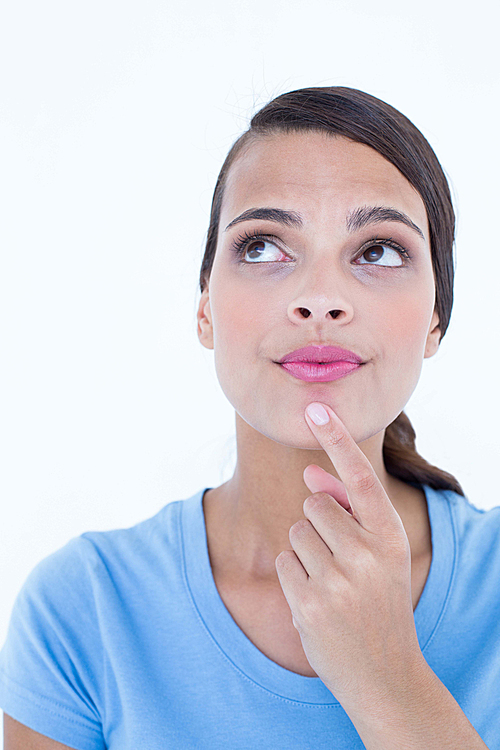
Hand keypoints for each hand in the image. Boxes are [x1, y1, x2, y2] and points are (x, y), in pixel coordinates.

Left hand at [274, 401, 425, 714]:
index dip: (337, 440)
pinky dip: (292, 575)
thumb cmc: (378, 599)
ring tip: (331, 583)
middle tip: (340, 561)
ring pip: (295, 530)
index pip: (360, 477)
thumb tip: (309, 471)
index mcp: (390, 537)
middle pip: (313, 503)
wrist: (385, 673)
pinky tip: (316, 601)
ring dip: (304, 550)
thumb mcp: (377, 553)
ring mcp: (338, 581)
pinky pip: (282, 561)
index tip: (315, 407)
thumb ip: (346, 510)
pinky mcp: (308, 603)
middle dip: (318, 523)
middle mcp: (368, 554)